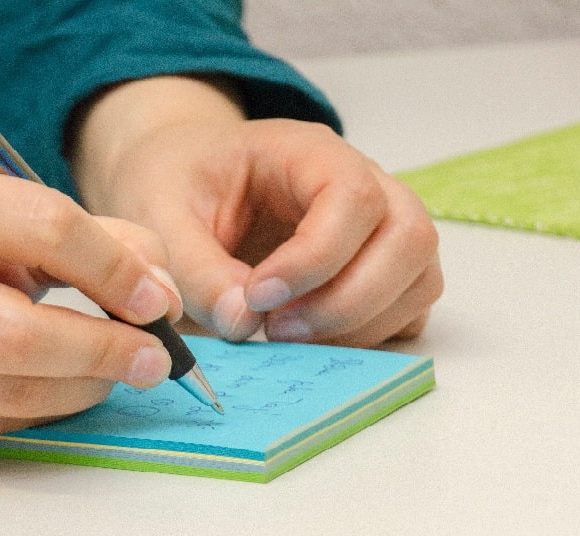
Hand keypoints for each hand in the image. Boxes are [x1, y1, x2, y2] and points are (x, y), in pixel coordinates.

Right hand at [0, 168, 181, 439]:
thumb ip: (66, 234)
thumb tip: (153, 282)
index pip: (42, 227)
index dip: (114, 266)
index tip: (154, 296)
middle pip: (20, 337)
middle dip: (104, 352)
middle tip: (153, 357)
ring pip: (11, 398)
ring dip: (82, 389)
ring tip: (112, 369)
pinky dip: (37, 406)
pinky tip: (51, 385)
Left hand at [71, 76, 441, 346]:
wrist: (182, 181)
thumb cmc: (175, 183)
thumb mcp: (160, 215)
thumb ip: (196, 269)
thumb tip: (242, 322)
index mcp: (307, 152)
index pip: (353, 196)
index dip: (316, 257)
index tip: (258, 296)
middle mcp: (361, 183)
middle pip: (409, 236)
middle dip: (348, 300)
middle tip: (275, 329)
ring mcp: (378, 228)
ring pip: (418, 278)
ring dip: (360, 323)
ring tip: (283, 335)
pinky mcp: (379, 272)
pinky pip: (408, 308)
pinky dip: (370, 336)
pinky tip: (309, 339)